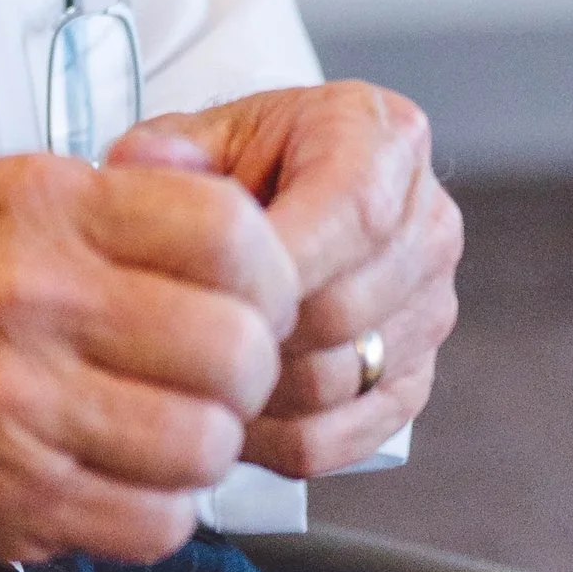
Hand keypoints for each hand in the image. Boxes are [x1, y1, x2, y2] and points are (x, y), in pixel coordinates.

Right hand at [0, 152, 299, 571]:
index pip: (230, 235)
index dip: (269, 275)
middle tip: (213, 376)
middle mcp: (32, 301)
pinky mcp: (15, 501)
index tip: (251, 297)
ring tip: (163, 430)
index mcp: (42, 210)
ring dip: (203, 448)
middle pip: (235, 350)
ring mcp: (21, 409)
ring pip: (206, 445)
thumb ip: (119, 210)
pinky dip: (159, 511)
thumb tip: (247, 229)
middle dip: (245, 373)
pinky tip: (121, 478)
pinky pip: (157, 523)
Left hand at [106, 81, 459, 478]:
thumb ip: (164, 149)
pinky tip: (224, 407)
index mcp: (385, 142)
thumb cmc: (244, 162)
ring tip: (193, 364)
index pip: (355, 212)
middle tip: (181, 329)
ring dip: (253, 387)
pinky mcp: (412, 380)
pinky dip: (269, 437)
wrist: (283, 194)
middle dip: (250, 329)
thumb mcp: (200, 133)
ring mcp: (430, 308)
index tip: (207, 283)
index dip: (277, 262)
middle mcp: (427, 226)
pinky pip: (339, 438)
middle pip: (343, 311)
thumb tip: (142, 167)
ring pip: (336, 381)